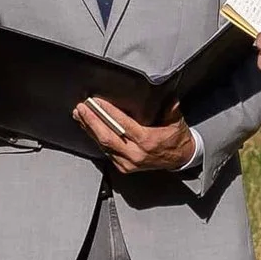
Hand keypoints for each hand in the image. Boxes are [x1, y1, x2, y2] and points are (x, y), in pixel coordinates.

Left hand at [73, 96, 201, 181]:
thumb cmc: (176, 139)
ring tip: (80, 115)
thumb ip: (170, 107)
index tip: (97, 102)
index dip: (108, 113)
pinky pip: (105, 151)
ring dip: (89, 129)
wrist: (180, 159)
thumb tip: (166, 93)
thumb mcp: (176, 121)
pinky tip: (88, 128)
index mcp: (148, 141)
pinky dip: (96, 138)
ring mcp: (128, 162)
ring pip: (103, 145)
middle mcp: (136, 154)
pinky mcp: (124, 167)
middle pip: (107, 137)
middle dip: (92, 121)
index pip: (123, 125)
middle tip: (82, 108)